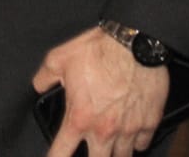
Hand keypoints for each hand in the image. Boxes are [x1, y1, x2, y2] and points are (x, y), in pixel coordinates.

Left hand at [32, 27, 168, 156]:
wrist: (134, 43)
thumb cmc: (98, 50)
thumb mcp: (58, 59)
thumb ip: (44, 77)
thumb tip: (39, 85)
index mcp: (79, 117)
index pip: (61, 151)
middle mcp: (103, 129)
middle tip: (90, 151)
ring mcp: (129, 129)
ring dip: (114, 153)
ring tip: (110, 148)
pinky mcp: (150, 122)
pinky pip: (142, 144)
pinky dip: (136, 143)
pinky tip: (131, 138)